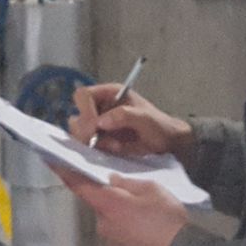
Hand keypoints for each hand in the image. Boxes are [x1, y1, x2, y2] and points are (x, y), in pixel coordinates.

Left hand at [55, 169, 188, 245]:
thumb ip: (126, 182)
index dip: (63, 171)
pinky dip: (126, 222)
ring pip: (109, 215)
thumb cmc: (166, 217)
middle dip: (108, 193)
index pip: (78, 185)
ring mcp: (110, 238)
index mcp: (108, 204)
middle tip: (129, 187)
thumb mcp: (151, 188)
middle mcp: (102, 222)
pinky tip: (144, 222)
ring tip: (144, 207)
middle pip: (97, 201)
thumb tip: (111, 180)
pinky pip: (118, 228)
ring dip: (119, 208)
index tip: (49, 159)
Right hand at [69, 83, 194, 163]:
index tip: (96, 126)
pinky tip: (115, 151)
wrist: (168, 144)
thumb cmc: (159, 125)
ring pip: (78, 133)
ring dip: (92, 142)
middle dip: (87, 130)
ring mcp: (98, 126)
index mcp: (109, 94)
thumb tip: (101, 121)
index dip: (85, 109)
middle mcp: (100, 108)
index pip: (83, 95)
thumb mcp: (146, 117)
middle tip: (101, 140)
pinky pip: (87, 147)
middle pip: (76, 115)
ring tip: (115, 146)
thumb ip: (124, 115)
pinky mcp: (100, 142)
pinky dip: (97, 151)